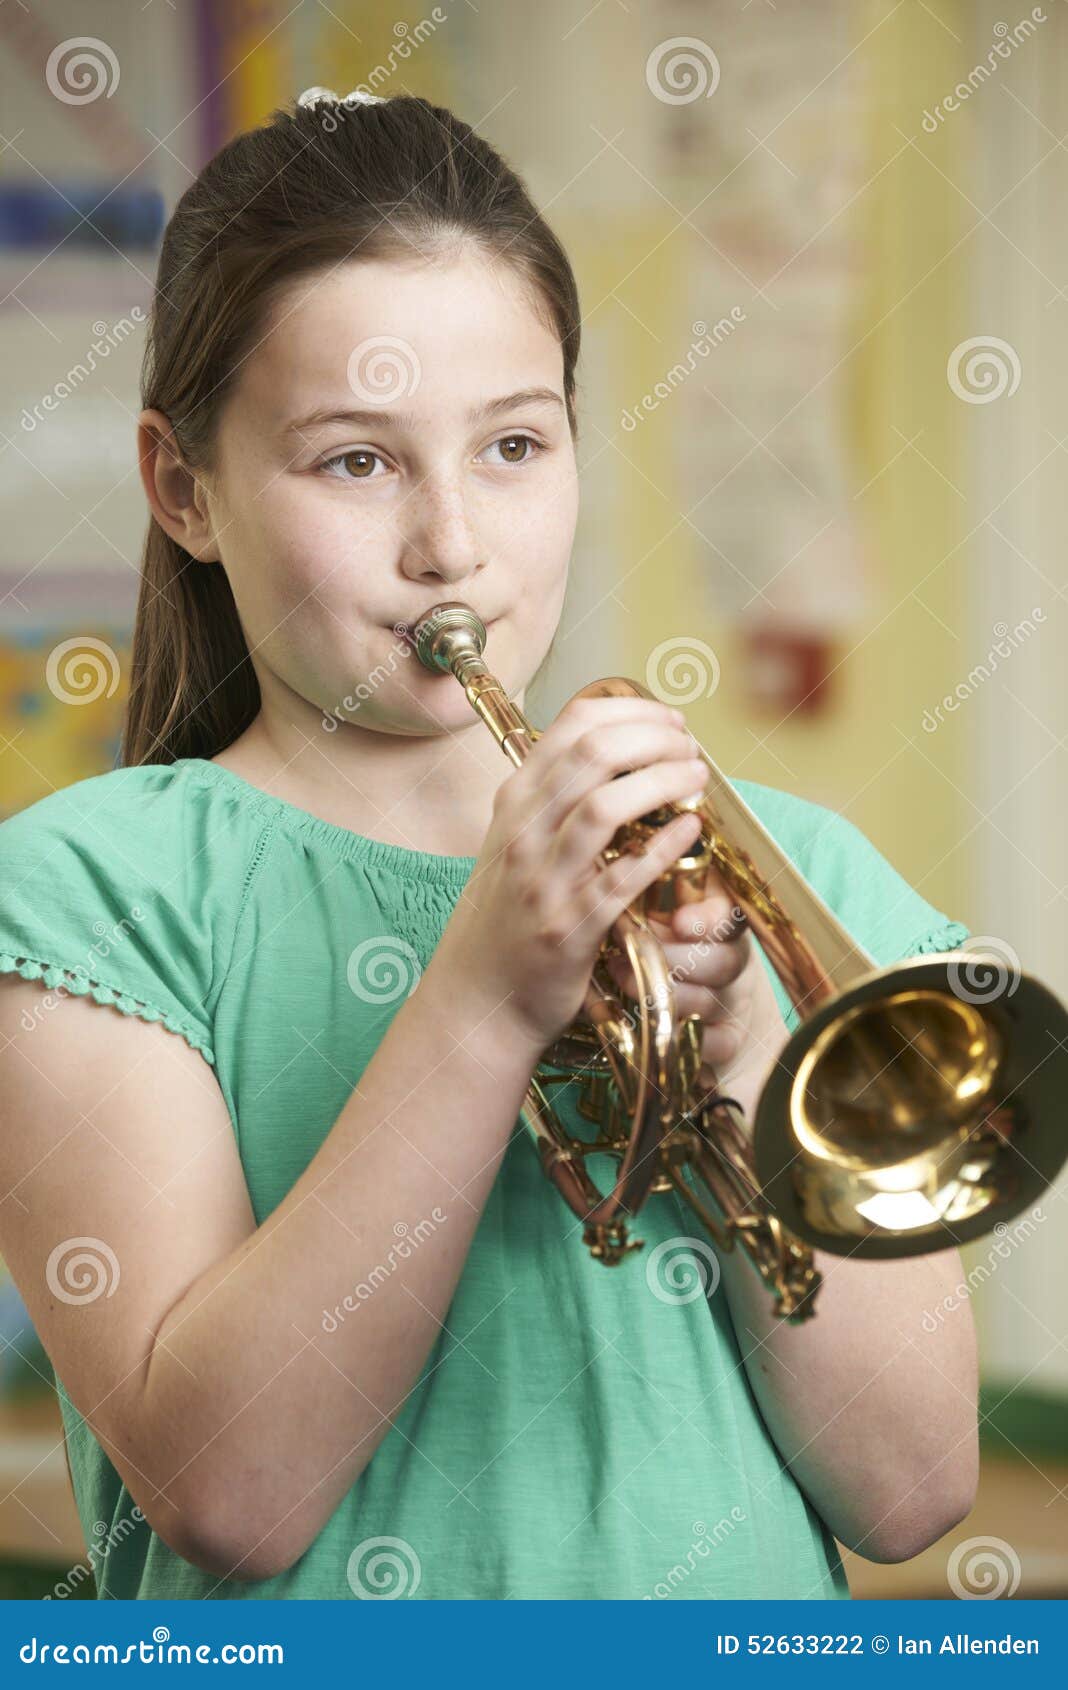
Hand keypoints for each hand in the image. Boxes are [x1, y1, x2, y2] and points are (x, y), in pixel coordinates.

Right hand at [430, 694, 708, 1052]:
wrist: (477, 999)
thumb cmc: (504, 920)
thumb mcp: (514, 844)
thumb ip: (551, 800)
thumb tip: (610, 754)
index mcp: (514, 803)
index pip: (573, 725)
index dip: (632, 710)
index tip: (668, 719)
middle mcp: (524, 832)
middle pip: (594, 753)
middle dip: (654, 738)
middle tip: (689, 747)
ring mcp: (544, 879)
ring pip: (606, 805)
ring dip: (662, 781)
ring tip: (696, 779)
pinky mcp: (570, 927)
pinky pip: (624, 876)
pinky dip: (663, 846)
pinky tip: (690, 829)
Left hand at [603, 862, 792, 1129]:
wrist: (710, 1021)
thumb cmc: (672, 957)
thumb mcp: (665, 923)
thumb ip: (651, 897)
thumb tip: (614, 871)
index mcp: (723, 926)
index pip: (729, 915)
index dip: (708, 919)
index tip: (680, 923)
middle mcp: (735, 962)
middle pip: (723, 961)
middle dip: (674, 961)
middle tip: (628, 958)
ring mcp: (735, 1004)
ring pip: (712, 1002)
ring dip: (668, 998)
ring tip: (625, 986)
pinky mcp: (730, 1043)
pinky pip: (713, 1044)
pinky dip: (680, 1038)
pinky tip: (646, 1028)